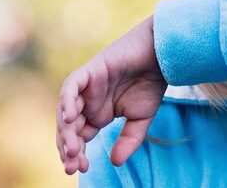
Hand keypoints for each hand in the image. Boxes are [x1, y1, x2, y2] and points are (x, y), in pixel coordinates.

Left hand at [56, 16, 166, 174]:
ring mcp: (86, 87)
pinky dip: (67, 101)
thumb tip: (114, 163)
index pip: (79, 137)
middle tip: (73, 165)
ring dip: (66, 131)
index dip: (76, 154)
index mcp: (97, 114)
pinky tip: (70, 118)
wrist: (160, 57)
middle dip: (68, 147)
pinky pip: (71, 87)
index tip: (82, 169)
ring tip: (73, 149)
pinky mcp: (89, 71)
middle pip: (68, 127)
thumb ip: (128, 140)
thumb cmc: (151, 84)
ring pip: (66, 110)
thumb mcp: (140, 120)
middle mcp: (88, 101)